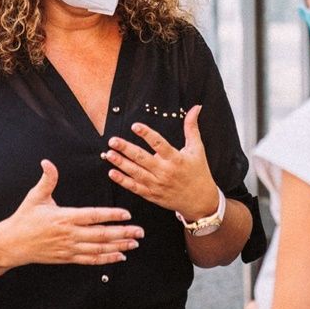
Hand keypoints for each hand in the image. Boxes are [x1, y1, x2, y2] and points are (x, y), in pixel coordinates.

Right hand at [0, 159, 142, 266]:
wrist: (12, 244)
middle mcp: (69, 234)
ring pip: (99, 249)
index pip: (92, 216)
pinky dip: (106, 259)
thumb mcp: (35, 197)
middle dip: (123, 233)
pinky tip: (119, 256)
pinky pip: (90, 260)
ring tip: (134, 244)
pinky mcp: (68, 258)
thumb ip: (47, 180)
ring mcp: (69, 248)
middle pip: (101, 235)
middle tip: (139, 231)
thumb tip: (48, 162)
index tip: (127, 214)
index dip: (111, 215)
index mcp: (64, 217)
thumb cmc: (25, 219)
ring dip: (118, 247)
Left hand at [103, 105, 218, 219]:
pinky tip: (112, 173)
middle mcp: (165, 172)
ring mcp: (157, 184)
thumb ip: (192, 128)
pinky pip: (135, 187)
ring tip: (108, 154)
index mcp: (176, 159)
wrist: (200, 200)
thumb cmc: (198, 172)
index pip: (160, 144)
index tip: (135, 126)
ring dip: (121, 163)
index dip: (147, 134)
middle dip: (126, 149)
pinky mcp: (152, 195)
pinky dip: (123, 181)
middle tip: (113, 141)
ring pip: (136, 173)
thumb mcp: (197, 148)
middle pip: (143, 158)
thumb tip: (196, 108)